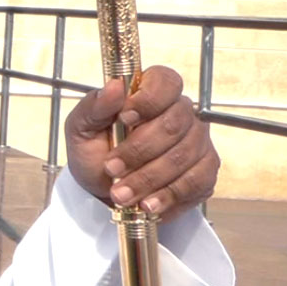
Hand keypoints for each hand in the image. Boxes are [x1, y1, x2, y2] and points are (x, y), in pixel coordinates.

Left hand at [63, 65, 218, 218]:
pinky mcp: (205, 172)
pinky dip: (168, 196)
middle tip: (112, 168)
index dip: (149, 99)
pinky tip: (147, 204)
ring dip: (148, 179)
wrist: (102, 190)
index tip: (125, 117)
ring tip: (121, 194)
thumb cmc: (95, 152)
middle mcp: (181, 113)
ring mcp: (198, 143)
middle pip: (174, 124)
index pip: (166, 81)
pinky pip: (195, 183)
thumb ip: (94, 107)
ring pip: (184, 156)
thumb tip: (114, 86)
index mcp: (151, 94)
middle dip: (139, 151)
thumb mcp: (81, 128)